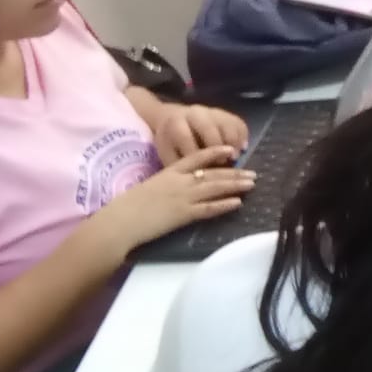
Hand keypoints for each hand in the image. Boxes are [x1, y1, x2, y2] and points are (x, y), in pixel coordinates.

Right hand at [90, 146, 255, 256]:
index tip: (230, 150)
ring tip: (251, 184)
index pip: (196, 158)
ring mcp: (182, 197)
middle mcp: (179, 182)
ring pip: (214, 188)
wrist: (119, 221)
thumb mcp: (148, 187)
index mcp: (168, 172)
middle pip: (212, 173)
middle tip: (253, 173)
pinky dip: (224, 205)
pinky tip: (238, 203)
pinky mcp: (183, 215)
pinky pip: (208, 208)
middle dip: (234, 173)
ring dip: (235, 186)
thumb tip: (178, 186)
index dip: (215, 153)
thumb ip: (165, 184)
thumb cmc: (127, 206)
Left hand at [153, 103, 248, 163]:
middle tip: (223, 163)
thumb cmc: (172, 143)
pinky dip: (243, 138)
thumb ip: (179, 164)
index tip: (202, 170)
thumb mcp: (168, 153)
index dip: (194, 154)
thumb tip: (196, 179)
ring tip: (234, 158)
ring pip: (226, 125)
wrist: (174, 119)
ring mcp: (213, 112)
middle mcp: (195, 113)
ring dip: (233, 143)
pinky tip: (242, 150)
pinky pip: (239, 124)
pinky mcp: (227, 114)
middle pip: (208, 128)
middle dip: (217, 147)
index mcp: (176, 123)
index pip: (185, 137)